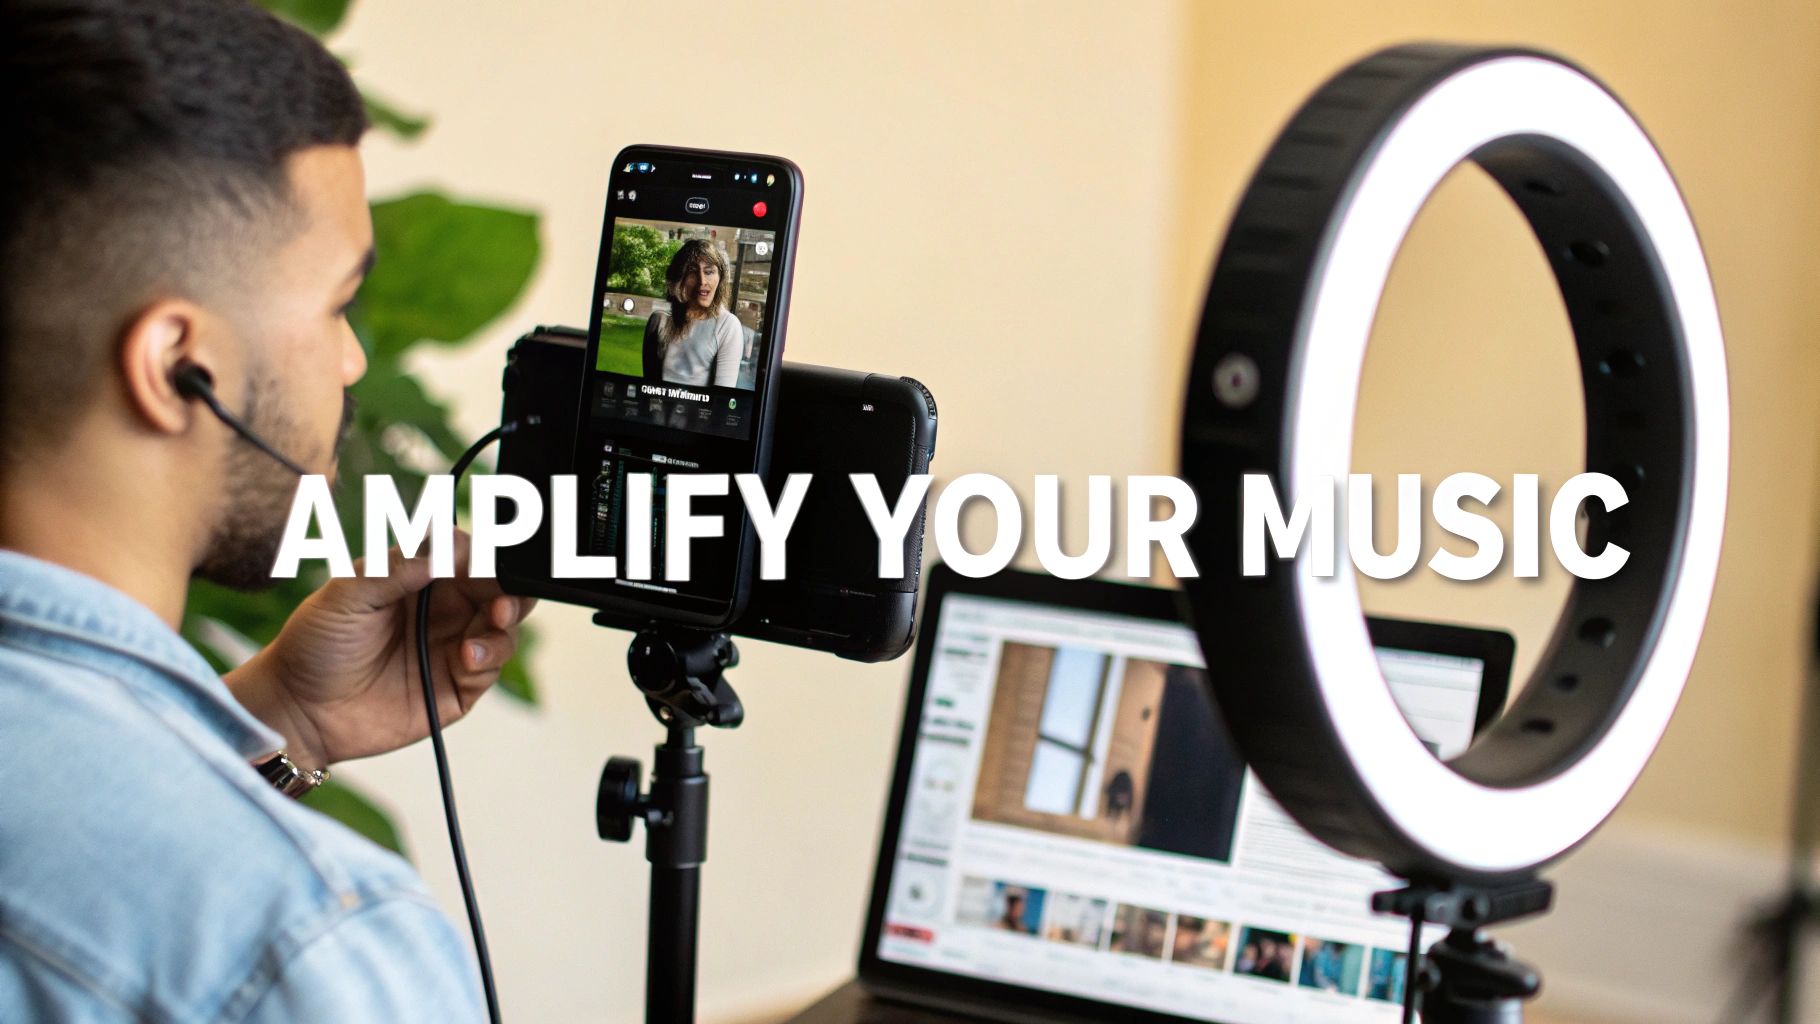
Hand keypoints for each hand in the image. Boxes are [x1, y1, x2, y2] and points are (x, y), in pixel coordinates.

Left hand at [227, 530, 535, 767]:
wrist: (297, 710)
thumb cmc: (314, 645)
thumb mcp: (347, 594)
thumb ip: (396, 568)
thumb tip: (448, 546)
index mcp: (420, 578)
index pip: (467, 556)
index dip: (483, 554)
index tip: (482, 560)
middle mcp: (444, 609)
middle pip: (498, 589)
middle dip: (511, 587)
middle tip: (503, 594)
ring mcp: (453, 647)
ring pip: (504, 627)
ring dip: (507, 621)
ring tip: (493, 622)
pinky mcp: (457, 687)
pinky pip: (491, 668)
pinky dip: (490, 658)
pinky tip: (467, 657)